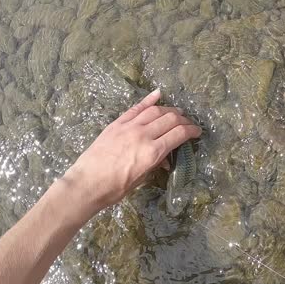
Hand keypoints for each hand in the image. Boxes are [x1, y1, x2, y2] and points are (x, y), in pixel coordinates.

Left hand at [63, 89, 200, 217]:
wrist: (86, 184)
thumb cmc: (114, 188)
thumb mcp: (140, 179)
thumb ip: (155, 164)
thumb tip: (165, 157)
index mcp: (152, 152)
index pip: (179, 134)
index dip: (191, 131)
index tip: (197, 132)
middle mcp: (143, 135)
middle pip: (170, 119)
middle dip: (184, 120)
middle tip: (189, 123)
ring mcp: (129, 127)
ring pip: (155, 111)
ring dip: (169, 110)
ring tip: (177, 113)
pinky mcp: (117, 124)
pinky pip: (136, 108)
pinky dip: (148, 100)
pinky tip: (158, 94)